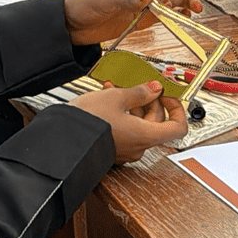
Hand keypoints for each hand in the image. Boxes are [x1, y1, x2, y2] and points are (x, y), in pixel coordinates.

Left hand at [62, 0, 202, 45]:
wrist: (71, 25)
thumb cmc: (81, 4)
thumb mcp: (104, 0)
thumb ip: (129, 1)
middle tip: (174, 4)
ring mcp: (143, 1)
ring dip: (184, 2)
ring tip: (196, 8)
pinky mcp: (142, 17)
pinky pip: (164, 14)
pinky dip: (176, 15)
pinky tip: (185, 16)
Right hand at [66, 81, 189, 162]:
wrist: (59, 140)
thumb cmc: (86, 122)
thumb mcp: (116, 97)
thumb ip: (140, 92)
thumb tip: (155, 89)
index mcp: (145, 135)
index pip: (178, 127)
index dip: (178, 109)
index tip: (169, 96)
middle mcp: (138, 147)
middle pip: (157, 122)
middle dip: (150, 101)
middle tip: (141, 86)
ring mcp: (125, 151)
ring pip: (139, 125)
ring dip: (133, 104)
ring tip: (117, 87)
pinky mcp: (112, 149)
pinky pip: (125, 130)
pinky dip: (122, 114)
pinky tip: (109, 98)